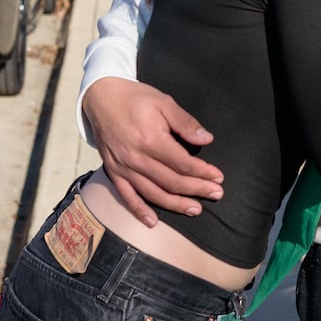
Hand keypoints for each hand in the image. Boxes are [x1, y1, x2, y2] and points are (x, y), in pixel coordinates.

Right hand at [81, 77, 223, 226]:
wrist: (102, 98)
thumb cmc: (136, 98)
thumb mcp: (164, 102)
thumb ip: (185, 122)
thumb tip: (206, 139)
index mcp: (151, 139)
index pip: (183, 163)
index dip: (203, 172)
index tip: (218, 177)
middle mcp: (136, 158)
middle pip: (171, 181)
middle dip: (196, 189)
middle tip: (216, 194)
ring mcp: (123, 168)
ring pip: (153, 193)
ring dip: (176, 204)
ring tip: (196, 209)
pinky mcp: (113, 172)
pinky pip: (126, 196)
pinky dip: (139, 211)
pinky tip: (152, 222)